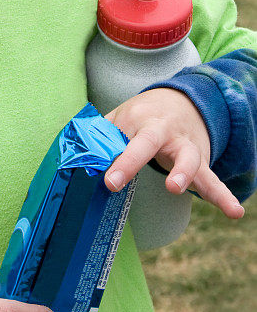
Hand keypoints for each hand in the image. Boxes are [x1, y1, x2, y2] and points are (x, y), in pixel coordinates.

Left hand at [102, 88, 244, 219]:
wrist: (182, 100)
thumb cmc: (142, 115)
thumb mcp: (119, 117)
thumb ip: (100, 136)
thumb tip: (78, 156)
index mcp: (138, 120)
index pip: (124, 140)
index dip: (117, 161)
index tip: (108, 182)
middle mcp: (162, 131)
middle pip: (150, 142)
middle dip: (135, 161)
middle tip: (117, 181)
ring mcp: (184, 145)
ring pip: (188, 158)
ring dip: (183, 173)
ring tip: (175, 188)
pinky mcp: (200, 161)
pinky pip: (212, 179)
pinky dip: (223, 195)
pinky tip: (234, 212)